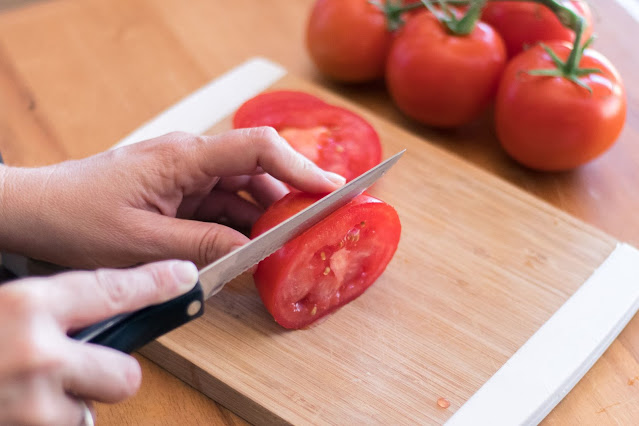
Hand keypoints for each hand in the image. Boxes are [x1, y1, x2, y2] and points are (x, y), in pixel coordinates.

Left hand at [0, 128, 344, 267]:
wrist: (38, 210)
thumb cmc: (79, 217)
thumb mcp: (144, 242)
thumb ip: (204, 245)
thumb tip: (254, 251)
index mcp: (185, 157)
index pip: (257, 149)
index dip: (300, 167)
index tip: (333, 189)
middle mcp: (192, 158)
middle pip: (257, 173)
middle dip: (285, 204)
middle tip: (309, 235)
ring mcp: (187, 174)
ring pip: (242, 193)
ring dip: (260, 221)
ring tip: (274, 252)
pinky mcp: (180, 191)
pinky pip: (221, 206)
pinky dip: (236, 228)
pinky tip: (243, 250)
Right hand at [0, 259, 198, 424]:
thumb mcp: (4, 307)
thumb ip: (49, 310)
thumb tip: (98, 312)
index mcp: (29, 306)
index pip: (113, 290)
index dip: (155, 284)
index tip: (184, 277)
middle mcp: (40, 354)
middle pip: (126, 373)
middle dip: (111, 374)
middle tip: (75, 367)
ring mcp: (34, 403)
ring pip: (92, 411)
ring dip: (72, 404)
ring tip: (30, 389)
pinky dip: (50, 421)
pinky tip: (19, 406)